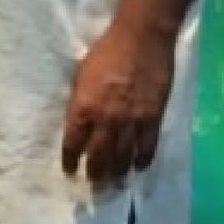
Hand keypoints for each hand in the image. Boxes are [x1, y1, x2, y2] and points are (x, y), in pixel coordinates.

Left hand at [61, 21, 175, 188]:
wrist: (141, 39)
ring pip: (123, 158)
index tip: (70, 170)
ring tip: (115, 182)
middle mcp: (106, 120)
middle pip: (99, 158)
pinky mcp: (153, 119)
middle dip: (95, 175)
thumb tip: (80, 123)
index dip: (71, 161)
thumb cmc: (106, 52)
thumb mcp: (81, 76)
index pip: (73, 144)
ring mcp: (131, 122)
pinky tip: (138, 167)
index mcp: (83, 108)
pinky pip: (147, 148)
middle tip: (95, 184)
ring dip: (118, 173)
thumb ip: (79, 102)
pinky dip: (142, 161)